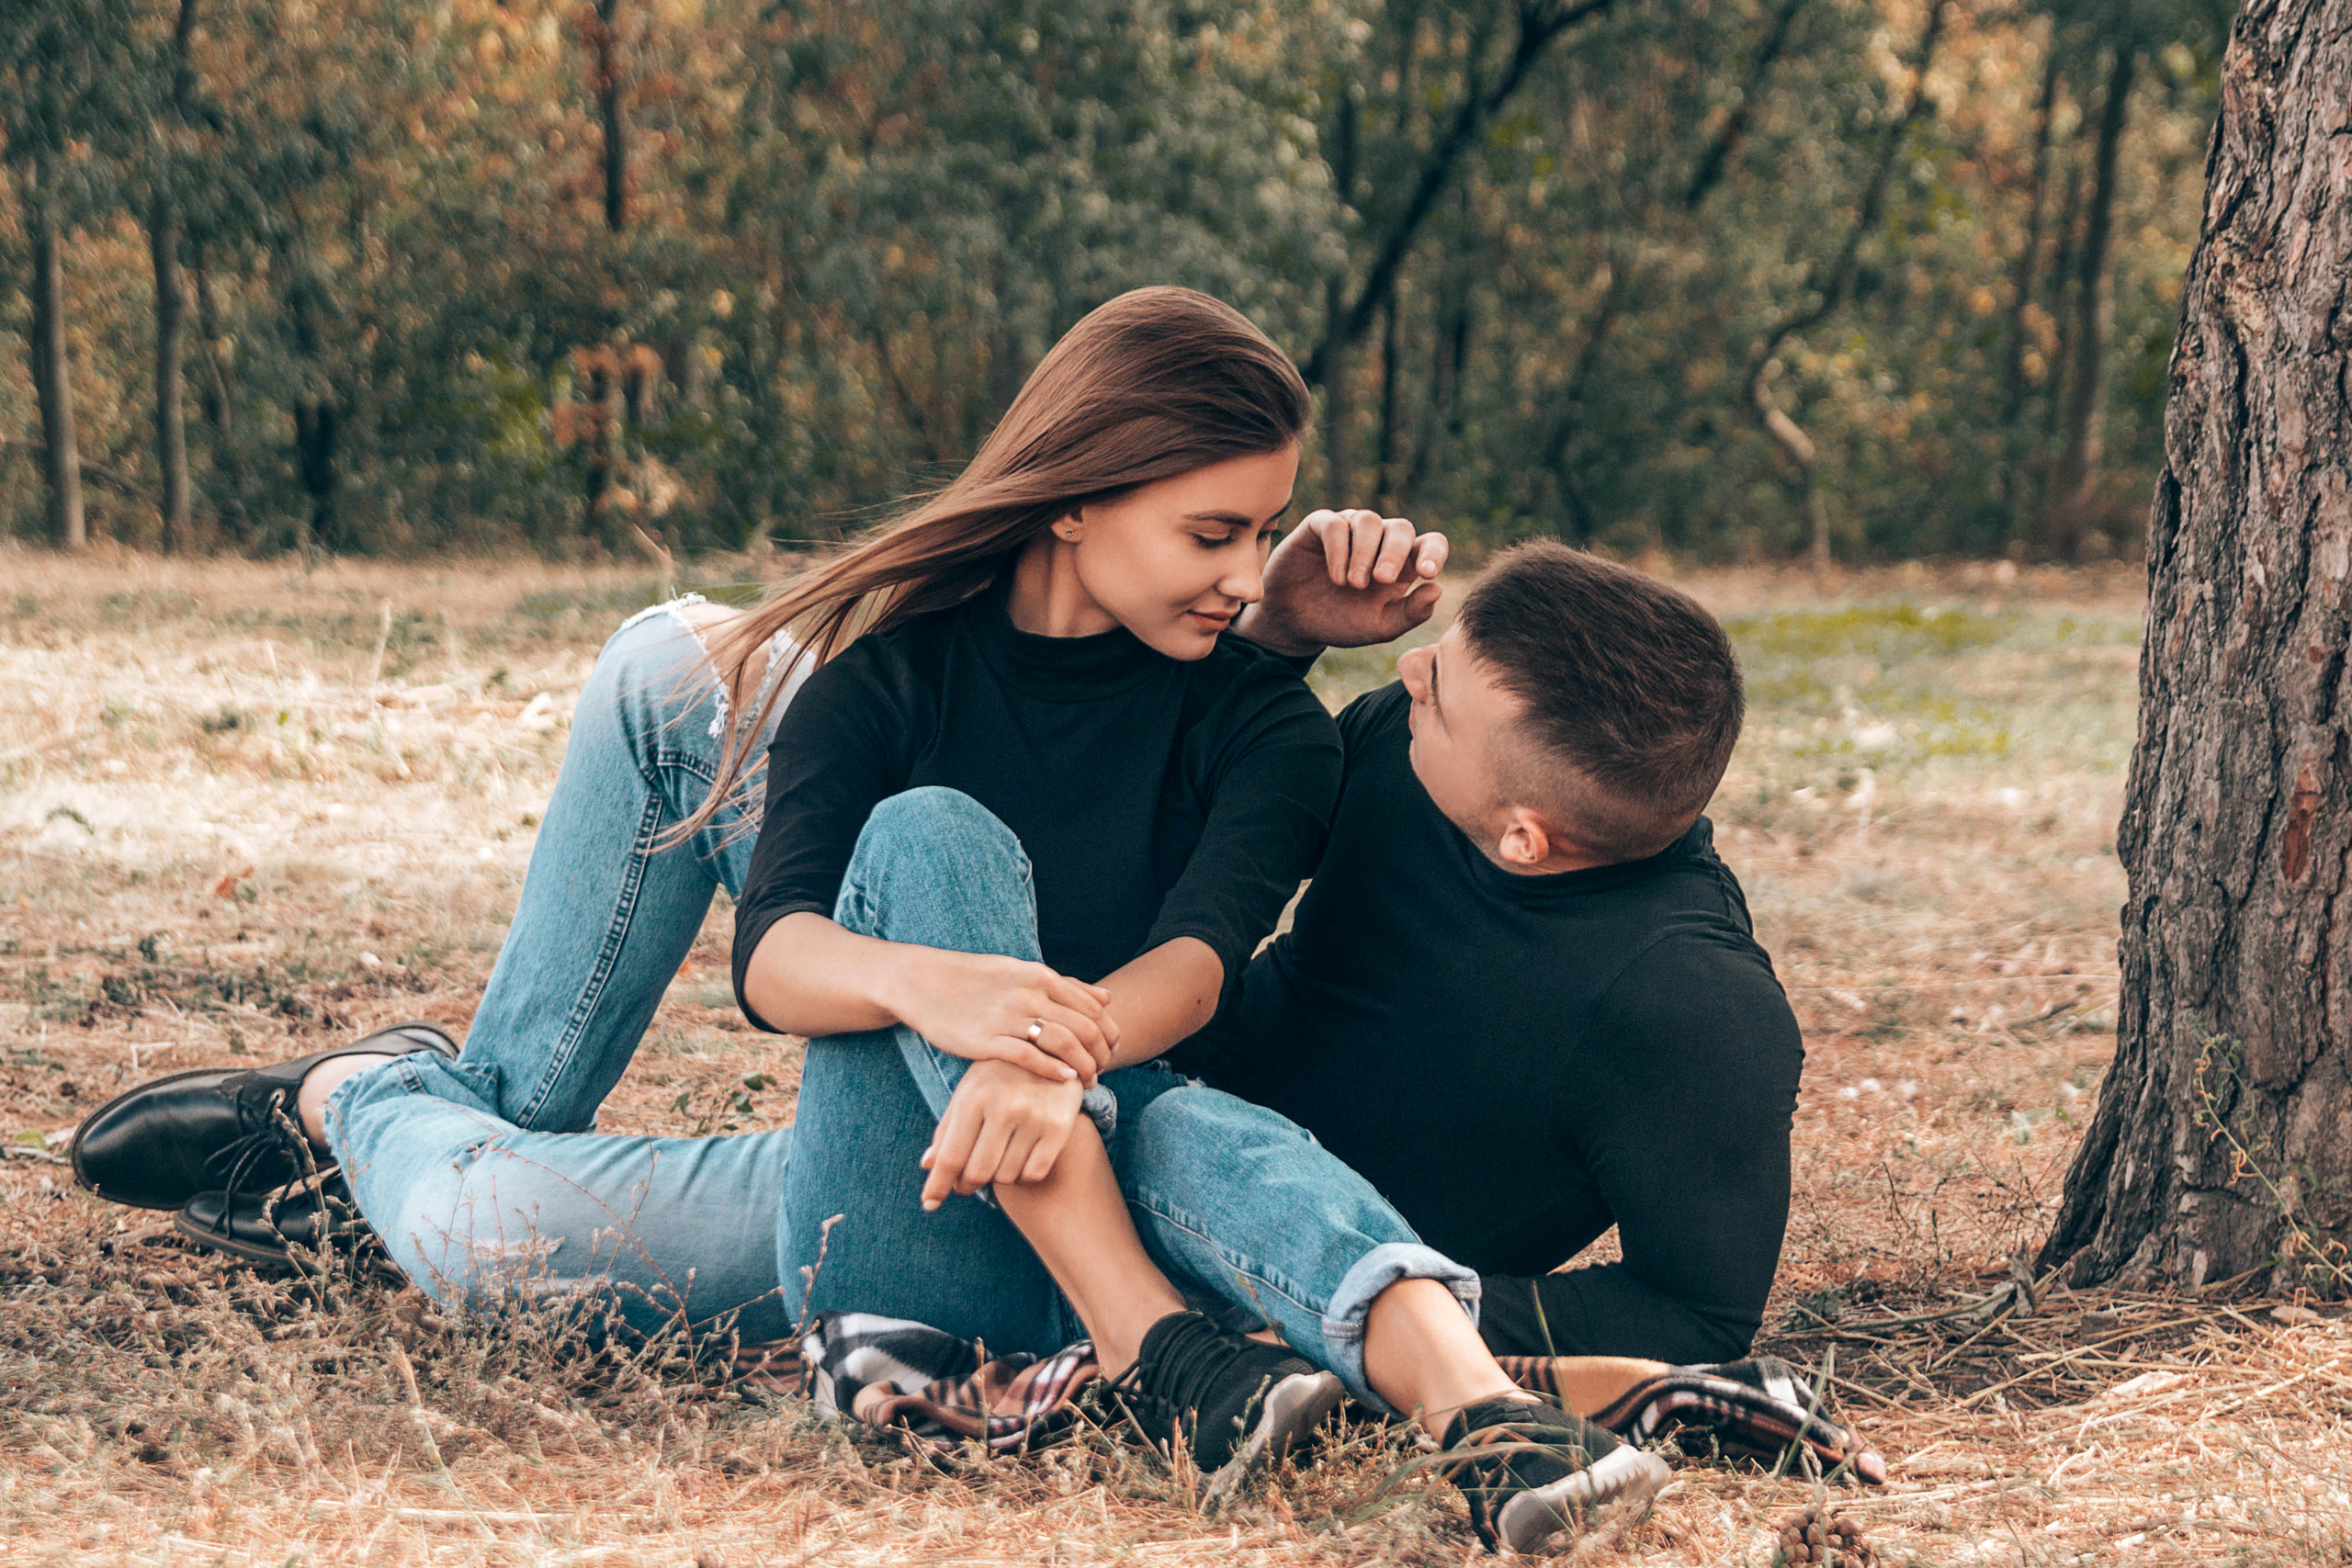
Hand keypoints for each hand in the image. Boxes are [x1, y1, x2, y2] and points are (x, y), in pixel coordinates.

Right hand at [889, 947, 1118, 1084]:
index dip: (1109, 1034)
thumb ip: (1067, 986)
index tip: (1111, 1051)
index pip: (1092, 1009)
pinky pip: (1029, 1057)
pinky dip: (1053, 1070)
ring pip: (1063, 1043)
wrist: (925, 983)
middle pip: (1084, 1028)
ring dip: (1083, 1066)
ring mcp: (1008, 1017)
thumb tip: (1107, 998)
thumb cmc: (978, 981)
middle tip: (1103, 1070)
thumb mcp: (1024, 973)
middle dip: (1101, 1054)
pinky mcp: (986, 1040)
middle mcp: (1029, 994)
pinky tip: (1064, 1079)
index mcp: (1041, 976)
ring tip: (1087, 1080)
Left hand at [920, 1059, 1085, 1207]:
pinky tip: (1020, 1159)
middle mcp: (1004, 1107)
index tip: (929, 1205)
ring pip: (1005, 1175)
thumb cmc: (999, 1075)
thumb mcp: (968, 1092)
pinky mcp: (1059, 1127)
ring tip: (997, 1159)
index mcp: (974, 1097)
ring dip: (996, 1177)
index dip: (938, 1185)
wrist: (1051, 1049)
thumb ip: (947, 1129)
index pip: (951, 1156)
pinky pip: (1033, 1173)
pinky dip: (1022, 1175)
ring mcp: (1034, 1117)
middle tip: (965, 1184)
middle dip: (966, 1185)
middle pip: (977, 1172)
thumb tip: (927, 1166)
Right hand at [1234, 508, 1447, 656]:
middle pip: (1402, 528)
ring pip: (1368, 521)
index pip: (1430, 543)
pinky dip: (1338, 549)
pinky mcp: (1320, 526)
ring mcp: (1350, 530)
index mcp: (1402, 563)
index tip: (1427, 573)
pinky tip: (1337, 577)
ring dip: (1364, 553)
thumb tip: (1437, 588)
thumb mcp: (1379, 627)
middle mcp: (1380, 541)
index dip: (1434, 552)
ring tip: (1353, 584)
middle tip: (1381, 580)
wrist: (1296, 625)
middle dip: (1394, 553)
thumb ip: (1410, 613)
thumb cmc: (1342, 622)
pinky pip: (1335, 524)